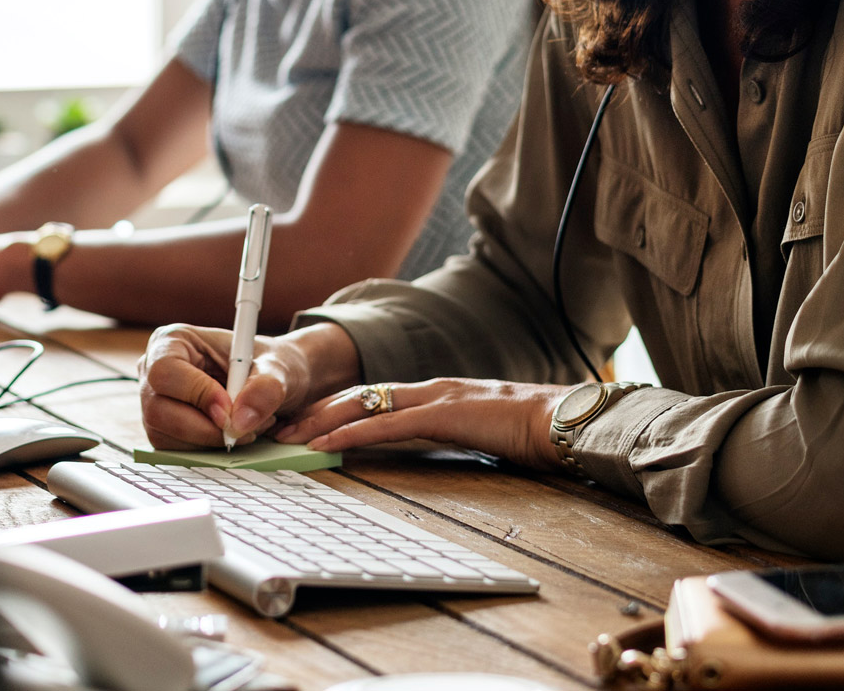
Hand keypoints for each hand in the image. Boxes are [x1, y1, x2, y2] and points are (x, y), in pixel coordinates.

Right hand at [138, 322, 358, 448]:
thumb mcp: (277, 367)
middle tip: (245, 426)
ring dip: (211, 440)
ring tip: (246, 425)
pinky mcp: (163, 429)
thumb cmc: (268, 364)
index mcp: (173, 341)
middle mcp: (154, 371)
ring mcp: (154, 402)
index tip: (230, 408)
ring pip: (166, 435)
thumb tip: (239, 421)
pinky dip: (208, 449)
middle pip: (159, 410)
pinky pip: (175, 450)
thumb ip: (265, 388)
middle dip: (206, 427)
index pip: (166, 372)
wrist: (271, 381)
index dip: (197, 394)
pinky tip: (230, 432)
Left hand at [275, 378, 572, 471]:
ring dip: (320, 421)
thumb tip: (435, 452)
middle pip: (357, 396)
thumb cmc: (533, 432)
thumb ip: (453, 437)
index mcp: (437, 395)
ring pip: (362, 405)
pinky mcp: (442, 415)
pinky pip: (385, 426)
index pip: (373, 398)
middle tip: (277, 426)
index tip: (303, 423)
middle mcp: (428, 390)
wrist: (566, 421)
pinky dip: (350, 436)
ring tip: (287, 436)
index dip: (335, 408)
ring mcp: (434, 398)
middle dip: (314, 411)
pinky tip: (325, 446)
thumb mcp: (481, 434)